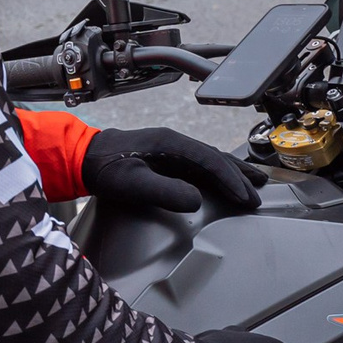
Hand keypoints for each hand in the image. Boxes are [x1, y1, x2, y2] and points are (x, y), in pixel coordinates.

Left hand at [82, 126, 266, 214]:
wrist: (84, 158)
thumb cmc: (104, 169)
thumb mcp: (132, 183)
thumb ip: (164, 192)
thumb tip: (196, 200)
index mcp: (170, 143)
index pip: (210, 161)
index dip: (230, 180)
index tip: (245, 198)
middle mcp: (174, 142)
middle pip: (216, 158)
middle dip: (239, 177)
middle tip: (258, 195)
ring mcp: (171, 148)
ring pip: (210, 160)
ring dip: (233, 173)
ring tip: (254, 184)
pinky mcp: (166, 158)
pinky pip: (200, 165)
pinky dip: (218, 173)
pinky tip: (225, 181)